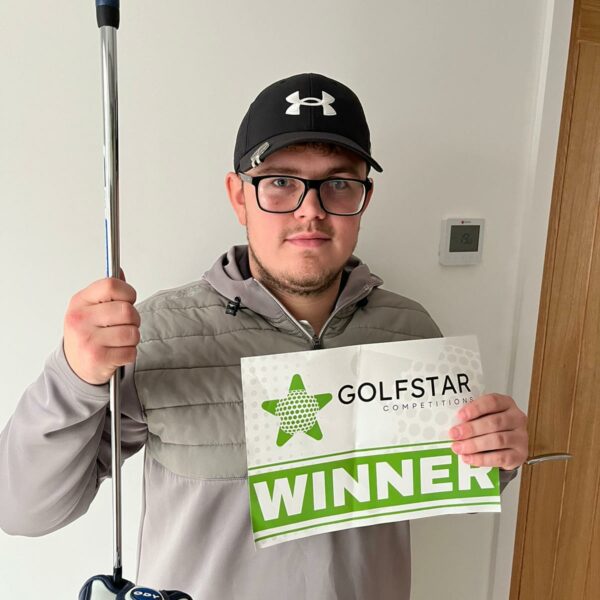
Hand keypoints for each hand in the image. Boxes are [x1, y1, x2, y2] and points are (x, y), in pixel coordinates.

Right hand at [63, 270, 139, 384]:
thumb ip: (107, 291)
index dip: (128, 292)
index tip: (128, 300)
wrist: (75, 366)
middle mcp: (80, 319)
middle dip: (134, 319)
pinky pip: (131, 352)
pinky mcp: (98, 358)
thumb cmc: (87, 334)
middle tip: (125, 324)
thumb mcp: (90, 308)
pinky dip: (129, 354)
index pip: (111, 285)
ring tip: (119, 340)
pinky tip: (117, 353)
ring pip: (132, 333)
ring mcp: (88, 340)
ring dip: (132, 338)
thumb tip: (120, 271)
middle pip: (127, 310)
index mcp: (79, 302)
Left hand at [449, 393, 527, 470]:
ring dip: (474, 445)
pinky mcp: (519, 455)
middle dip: (471, 429)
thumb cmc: (492, 427)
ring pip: (497, 440)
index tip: (460, 415)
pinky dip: (481, 459)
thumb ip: (472, 417)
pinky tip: (468, 458)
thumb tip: (452, 423)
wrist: (508, 447)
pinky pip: (500, 457)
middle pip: (494, 422)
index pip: (492, 401)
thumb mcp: (484, 416)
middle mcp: (517, 418)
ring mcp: (520, 437)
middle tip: (454, 434)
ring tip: (458, 448)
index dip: (476, 408)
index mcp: (507, 404)